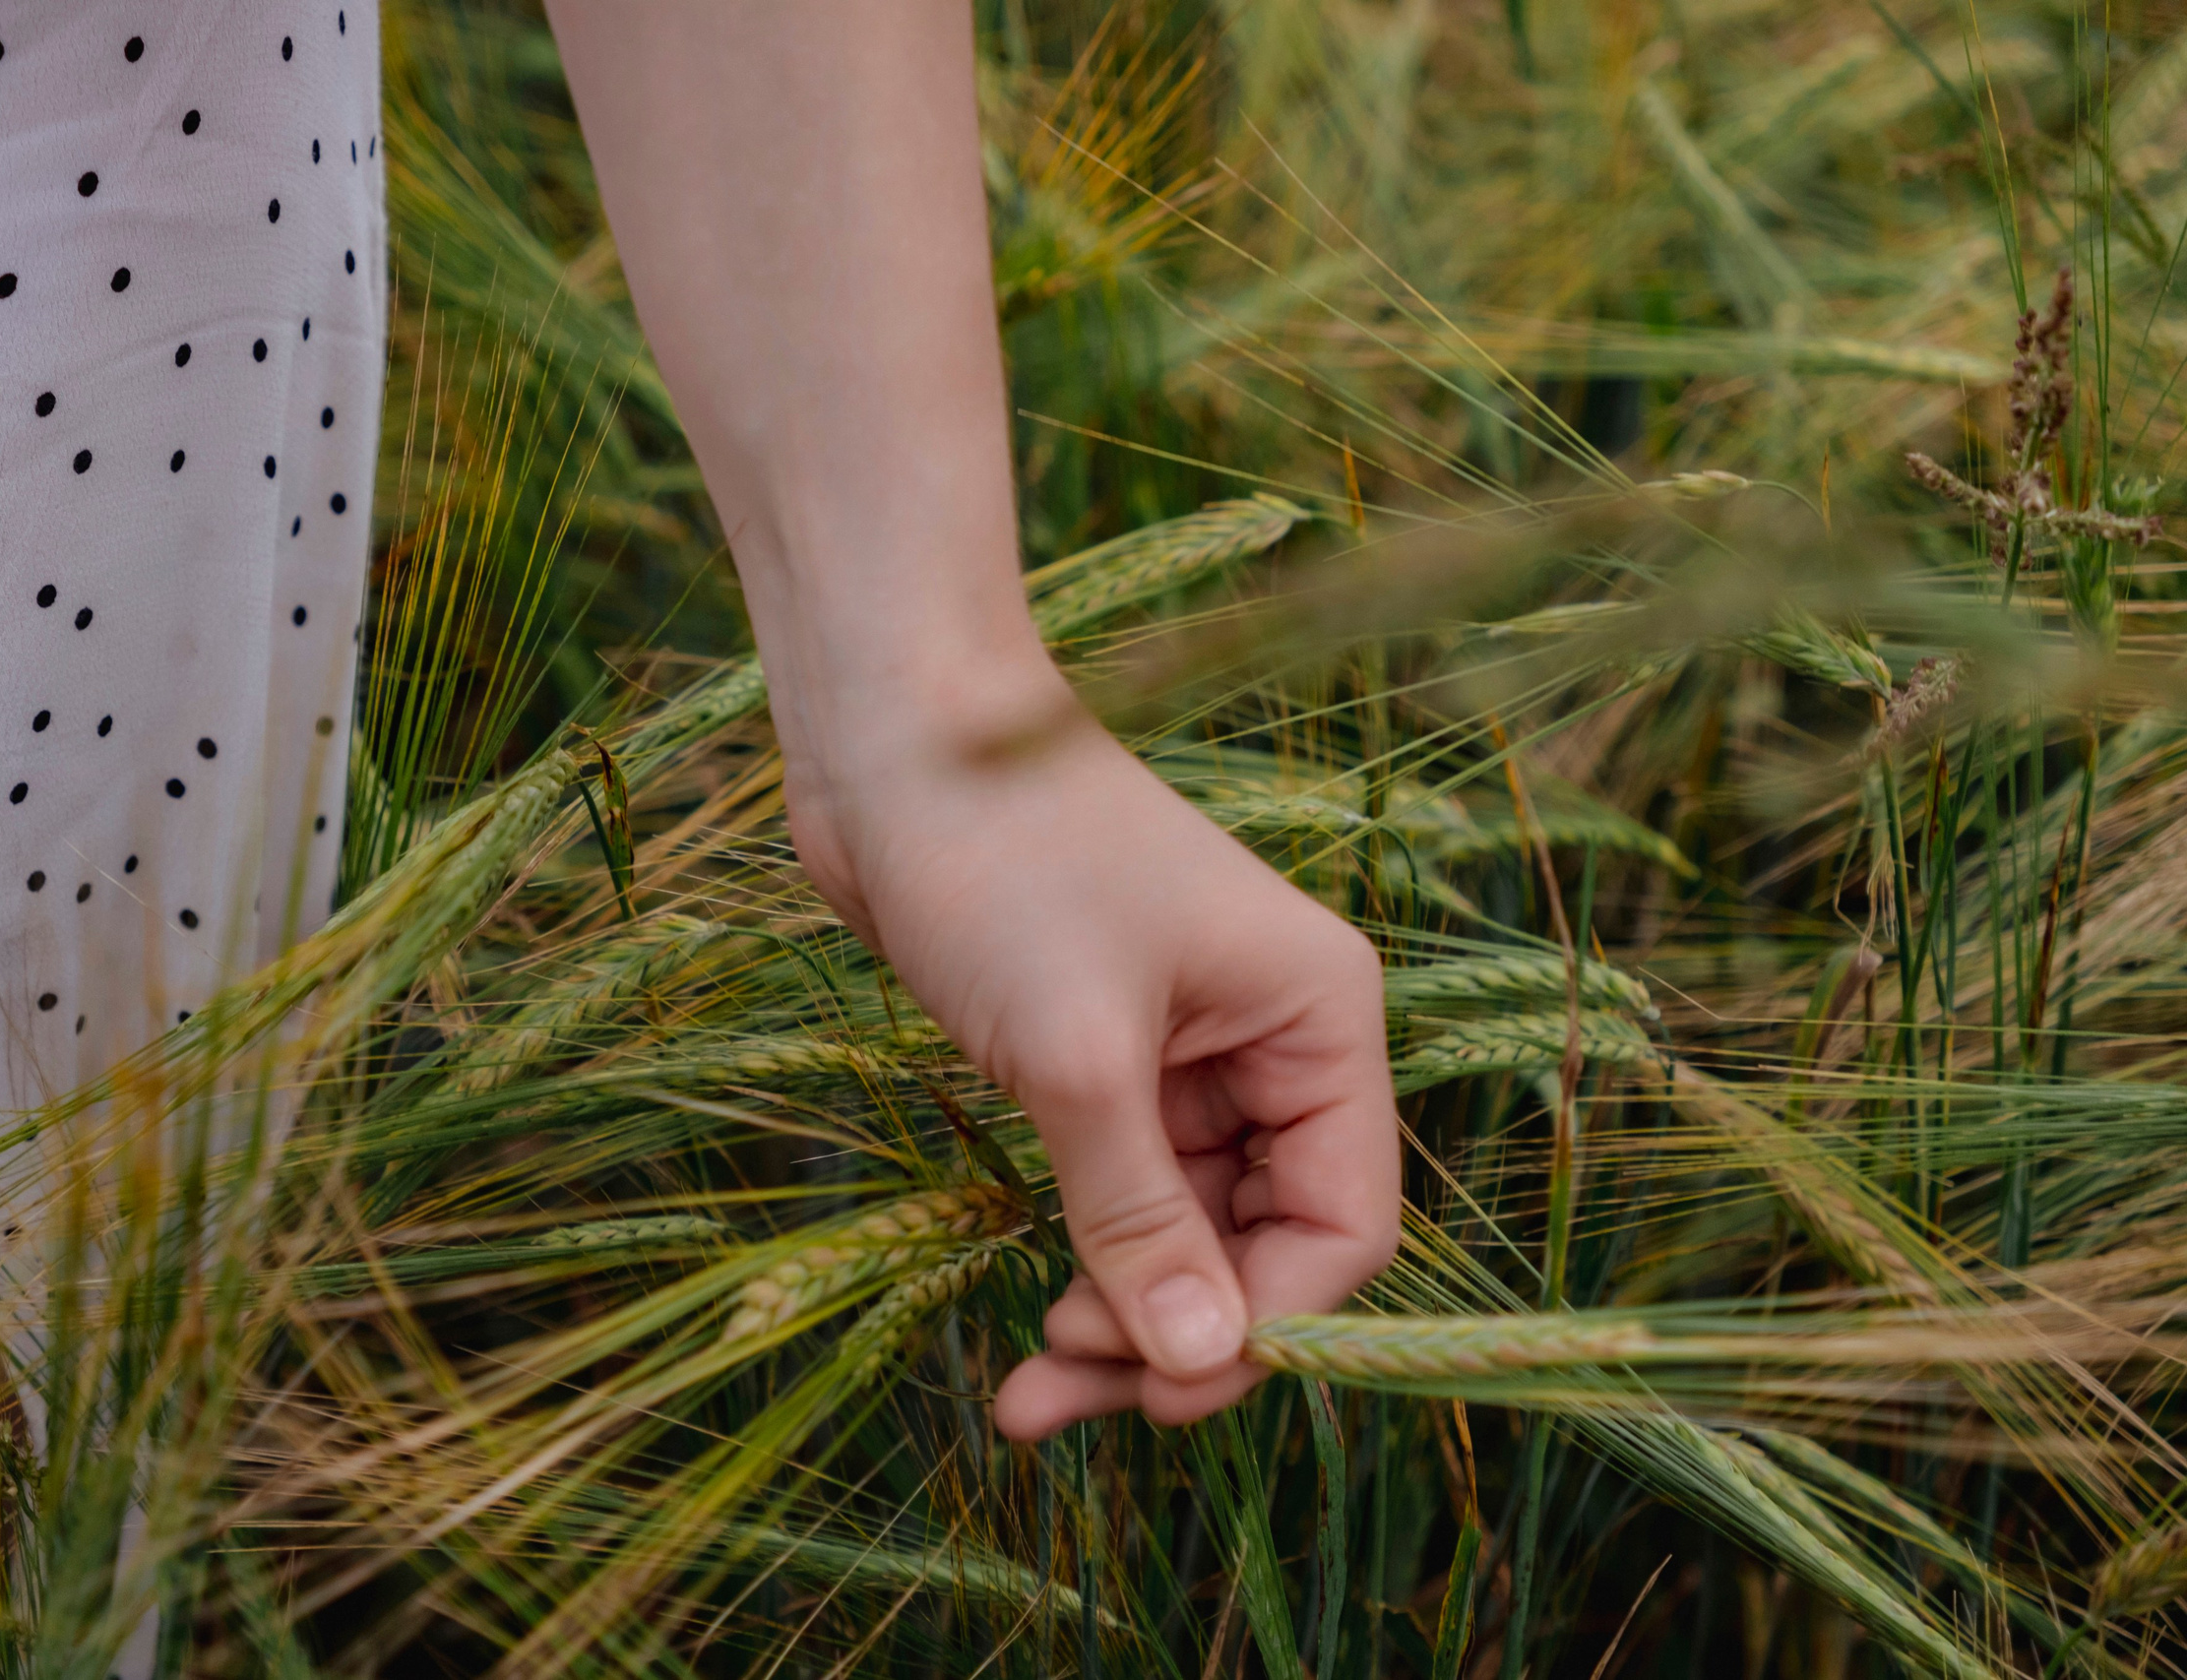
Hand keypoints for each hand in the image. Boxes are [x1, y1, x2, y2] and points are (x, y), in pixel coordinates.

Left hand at [779, 654, 1401, 1437]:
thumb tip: (1200, 1364)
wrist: (892, 739)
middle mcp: (1276, 1040)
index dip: (1267, 1322)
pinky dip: (1086, 1257)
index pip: (1345, 1221)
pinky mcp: (1106, 1057)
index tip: (1158, 1389)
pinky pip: (1127, 1192)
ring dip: (1119, 1315)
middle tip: (1058, 1397)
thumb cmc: (1001, 858)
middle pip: (1269, 1242)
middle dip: (1177, 1333)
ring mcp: (1190, 1051)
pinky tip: (1031, 1324)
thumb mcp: (1076, 1054)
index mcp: (1320, 1017)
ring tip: (1026, 1393)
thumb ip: (1140, 1216)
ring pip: (1191, 1230)